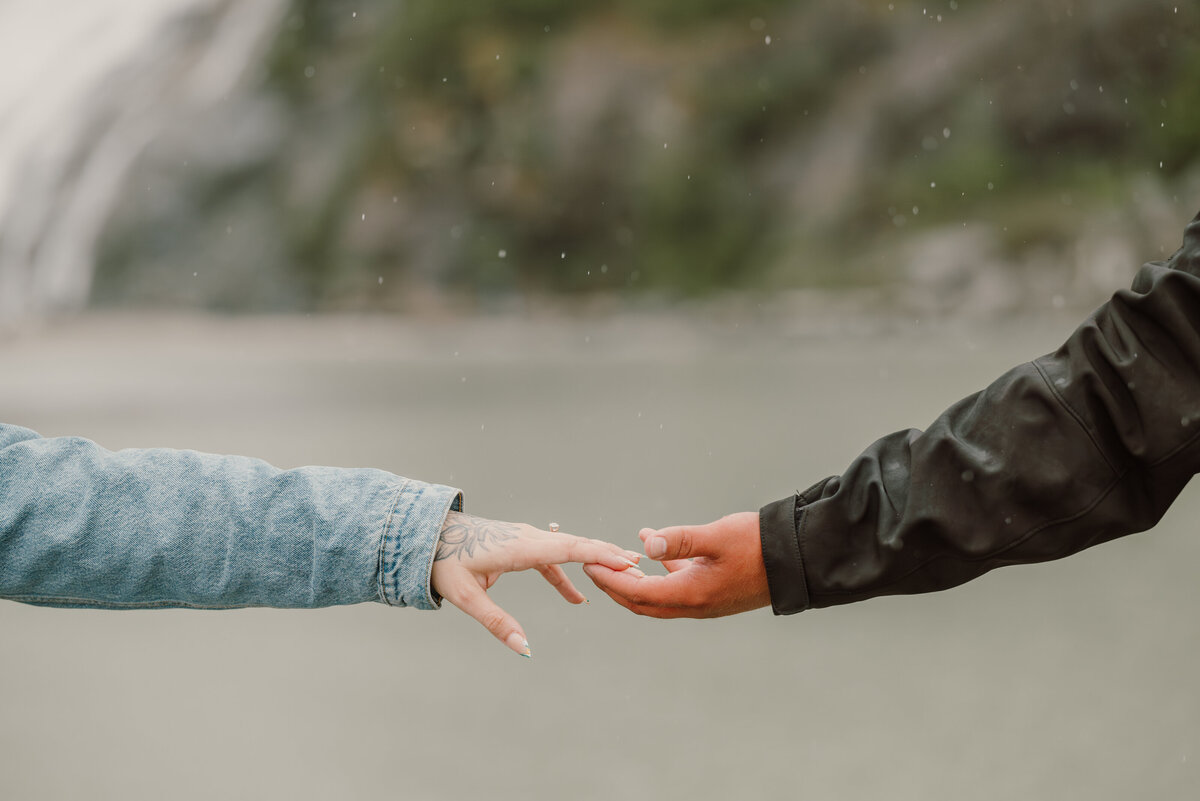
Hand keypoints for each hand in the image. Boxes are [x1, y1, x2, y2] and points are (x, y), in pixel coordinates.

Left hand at [430, 511, 641, 656]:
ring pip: (568, 548)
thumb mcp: (466, 597)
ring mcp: (525, 538)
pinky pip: (552, 557)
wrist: (426, 535)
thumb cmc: (443, 563)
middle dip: (608, 555)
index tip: (627, 562)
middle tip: (640, 567)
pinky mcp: (520, 544)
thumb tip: (523, 648)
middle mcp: (528, 537)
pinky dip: (568, 573)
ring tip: (623, 573)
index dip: (599, 555)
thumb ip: (496, 623)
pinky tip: (577, 598)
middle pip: (576, 544)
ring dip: (594, 560)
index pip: (569, 549)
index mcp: (519, 547)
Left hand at [582, 512, 769, 617]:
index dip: (610, 580)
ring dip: (636, 581)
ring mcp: (706, 602)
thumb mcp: (717, 536)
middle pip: (643, 602)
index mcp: (691, 595)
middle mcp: (695, 605)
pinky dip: (661, 571)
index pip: (638, 592)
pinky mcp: (714, 593)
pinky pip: (678, 586)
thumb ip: (680, 539)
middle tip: (594, 567)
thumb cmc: (759, 545)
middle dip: (616, 586)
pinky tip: (655, 548)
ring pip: (660, 597)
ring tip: (619, 559)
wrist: (798, 560)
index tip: (589, 566)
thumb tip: (646, 542)